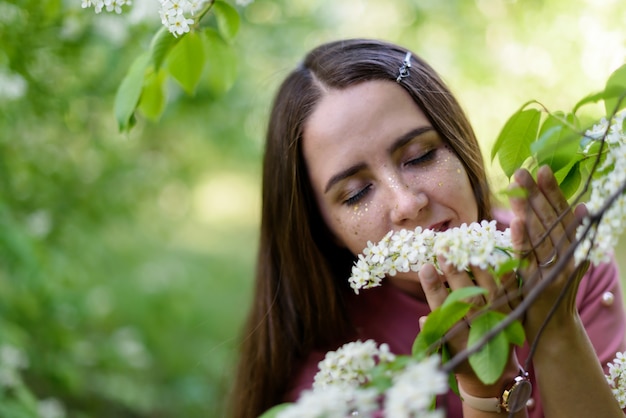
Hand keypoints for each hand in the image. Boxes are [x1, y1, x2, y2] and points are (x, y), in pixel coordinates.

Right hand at [418, 260, 520, 395]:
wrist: (496, 373)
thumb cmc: (462, 358)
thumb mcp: (443, 353)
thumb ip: (434, 336)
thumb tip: (423, 320)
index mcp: (459, 340)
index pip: (443, 310)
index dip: (433, 289)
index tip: (425, 267)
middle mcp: (481, 330)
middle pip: (467, 297)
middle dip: (453, 272)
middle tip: (442, 250)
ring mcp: (501, 321)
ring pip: (489, 290)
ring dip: (476, 268)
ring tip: (464, 248)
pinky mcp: (516, 314)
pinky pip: (512, 291)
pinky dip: (504, 273)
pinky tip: (495, 256)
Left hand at [508, 166, 588, 340]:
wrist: (552, 330)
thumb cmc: (552, 292)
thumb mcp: (564, 261)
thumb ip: (567, 236)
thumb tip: (579, 206)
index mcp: (573, 248)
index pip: (562, 215)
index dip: (553, 192)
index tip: (542, 169)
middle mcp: (567, 257)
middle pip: (551, 221)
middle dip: (537, 194)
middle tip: (522, 171)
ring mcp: (553, 272)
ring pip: (541, 236)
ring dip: (529, 210)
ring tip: (518, 188)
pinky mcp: (538, 286)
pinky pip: (528, 261)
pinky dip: (522, 242)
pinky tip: (516, 223)